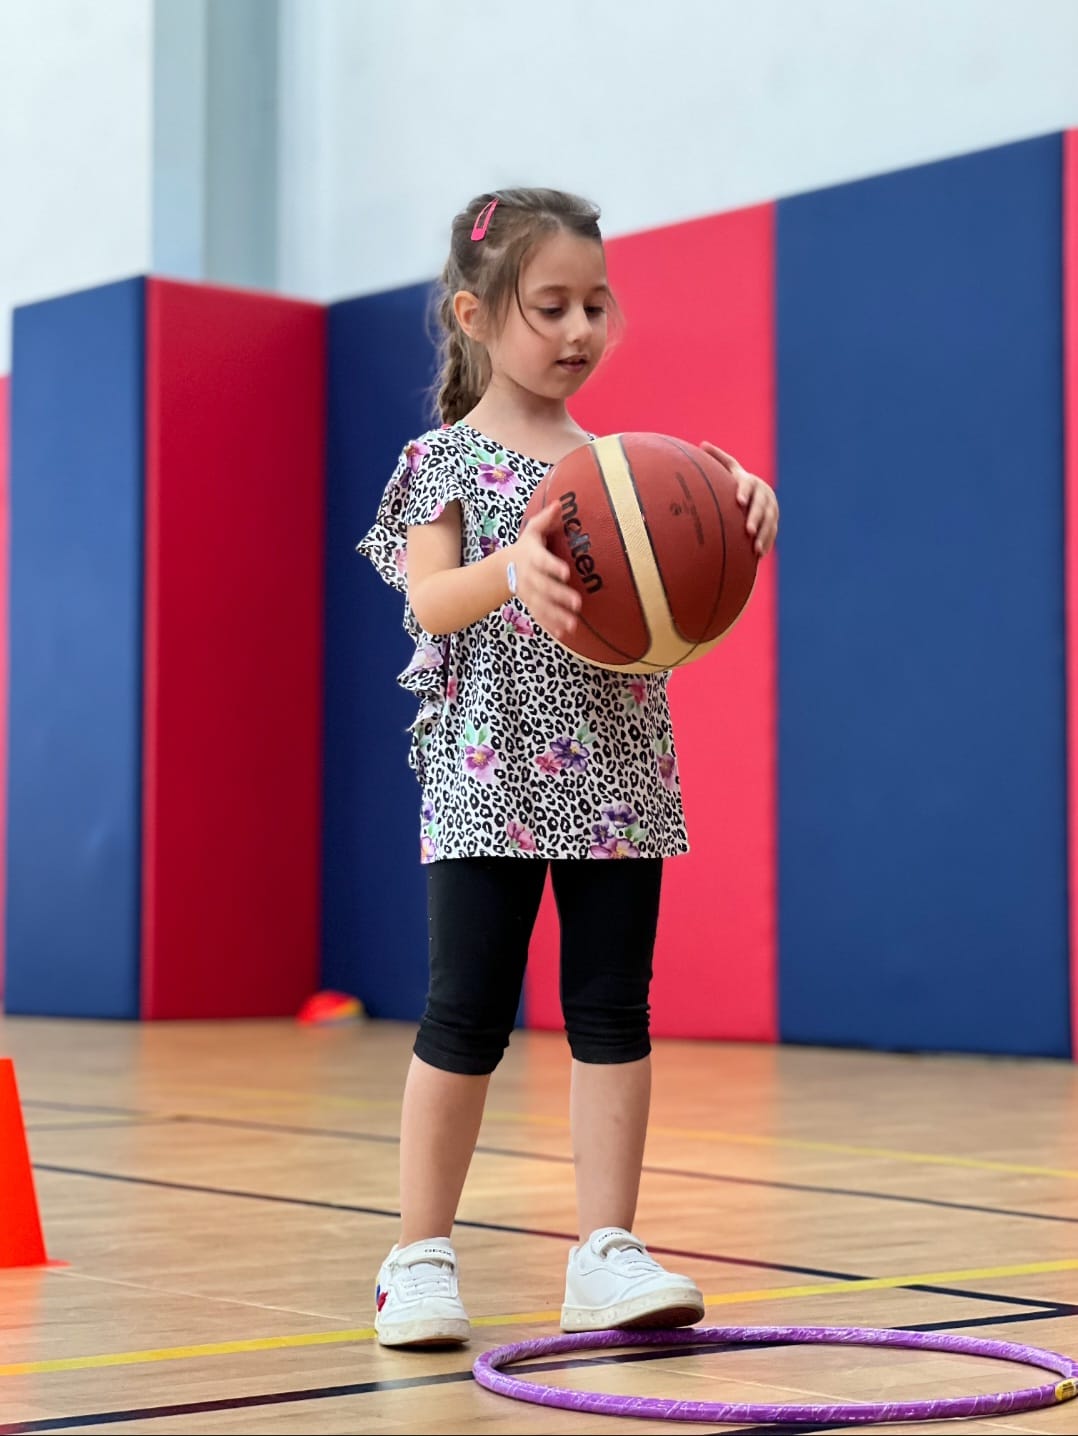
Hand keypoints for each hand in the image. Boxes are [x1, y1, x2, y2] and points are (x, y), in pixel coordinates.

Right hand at [510, 502, 580, 639]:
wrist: (504, 568)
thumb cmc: (526, 547)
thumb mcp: (532, 532)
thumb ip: (546, 519)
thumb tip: (560, 503)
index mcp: (532, 557)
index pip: (542, 562)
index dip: (552, 567)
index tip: (565, 572)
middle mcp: (529, 577)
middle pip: (544, 588)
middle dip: (559, 596)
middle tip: (577, 603)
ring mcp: (529, 593)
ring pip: (543, 606)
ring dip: (557, 616)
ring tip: (573, 624)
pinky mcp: (531, 604)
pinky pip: (540, 616)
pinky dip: (551, 625)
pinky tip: (564, 633)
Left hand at [701, 441, 778, 556]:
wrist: (757, 493)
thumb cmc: (735, 482)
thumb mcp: (729, 470)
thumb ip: (718, 458)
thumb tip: (702, 444)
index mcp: (749, 481)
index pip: (746, 484)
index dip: (743, 491)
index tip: (738, 501)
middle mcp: (763, 493)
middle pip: (761, 506)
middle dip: (756, 518)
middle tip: (748, 530)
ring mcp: (771, 507)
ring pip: (770, 521)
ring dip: (763, 534)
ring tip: (754, 547)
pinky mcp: (774, 521)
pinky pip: (773, 532)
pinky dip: (766, 542)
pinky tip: (758, 554)